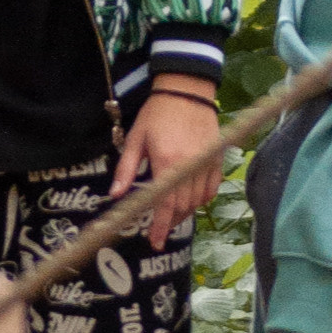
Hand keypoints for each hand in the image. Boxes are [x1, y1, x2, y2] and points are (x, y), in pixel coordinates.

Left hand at [109, 92, 224, 251]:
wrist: (186, 90)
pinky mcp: (216, 159)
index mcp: (167, 162)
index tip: (154, 242)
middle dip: (170, 223)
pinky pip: (212, 189)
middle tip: (159, 231)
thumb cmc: (156, 114)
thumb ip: (126, 170)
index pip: (165, 205)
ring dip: (184, 213)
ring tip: (171, 216)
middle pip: (182, 207)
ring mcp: (206, 163)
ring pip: (198, 201)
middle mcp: (190, 166)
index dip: (160, 227)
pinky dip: (201, 200)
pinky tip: (190, 200)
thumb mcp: (135, 139)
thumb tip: (115, 196)